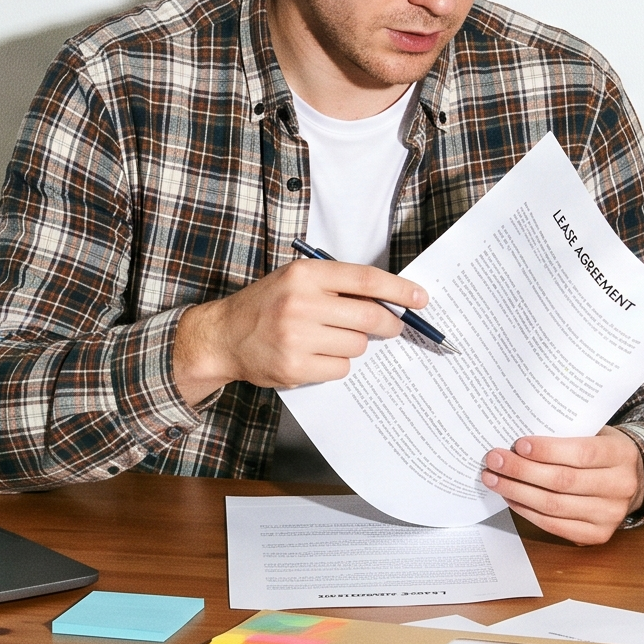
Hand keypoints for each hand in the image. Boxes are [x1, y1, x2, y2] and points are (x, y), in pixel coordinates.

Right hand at [171, 259, 426, 403]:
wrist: (222, 337)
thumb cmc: (266, 306)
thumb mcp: (296, 281)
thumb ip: (336, 286)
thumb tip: (388, 300)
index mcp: (305, 275)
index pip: (365, 279)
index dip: (399, 290)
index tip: (420, 299)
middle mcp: (301, 302)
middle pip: (370, 316)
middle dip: (389, 324)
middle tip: (392, 327)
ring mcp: (297, 337)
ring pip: (357, 345)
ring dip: (352, 345)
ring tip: (327, 340)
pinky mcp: (295, 367)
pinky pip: (341, 369)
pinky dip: (335, 365)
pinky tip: (314, 357)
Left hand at [483, 429, 643, 544]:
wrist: (636, 480)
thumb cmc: (605, 451)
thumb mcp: (596, 432)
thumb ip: (567, 434)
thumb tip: (519, 440)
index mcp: (621, 455)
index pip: (581, 454)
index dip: (547, 450)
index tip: (518, 444)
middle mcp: (620, 487)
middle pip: (562, 482)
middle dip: (522, 471)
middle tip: (494, 461)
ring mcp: (610, 515)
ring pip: (554, 506)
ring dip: (517, 492)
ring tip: (494, 479)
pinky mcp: (597, 535)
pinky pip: (554, 526)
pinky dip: (527, 511)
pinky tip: (511, 497)